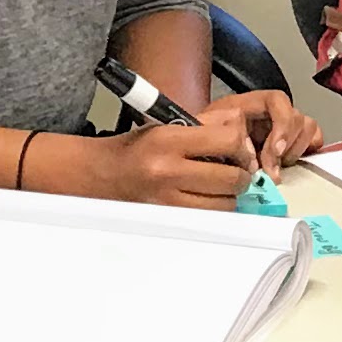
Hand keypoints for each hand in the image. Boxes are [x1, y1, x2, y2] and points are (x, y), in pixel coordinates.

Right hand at [42, 118, 258, 206]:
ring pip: (224, 204)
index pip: (226, 140)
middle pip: (231, 178)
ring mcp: (168, 200)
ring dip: (229, 195)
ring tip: (220, 185)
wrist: (101, 175)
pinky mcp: (167, 219)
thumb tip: (238, 122)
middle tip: (237, 170)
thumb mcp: (166, 124)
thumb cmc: (135, 148)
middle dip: (241, 173)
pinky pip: (207, 218)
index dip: (240, 145)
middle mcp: (168, 171)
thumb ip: (206, 122)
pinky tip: (207, 198)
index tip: (238, 148)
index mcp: (167, 141)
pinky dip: (214, 209)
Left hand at [200, 85, 321, 174]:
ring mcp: (285, 125)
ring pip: (308, 127)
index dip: (283, 125)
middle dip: (286, 147)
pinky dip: (307, 151)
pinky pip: (314, 139)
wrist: (204, 150)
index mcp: (251, 103)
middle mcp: (272, 111)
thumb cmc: (207, 139)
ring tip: (278, 166)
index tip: (276, 152)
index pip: (278, 100)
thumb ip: (233, 143)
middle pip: (296, 117)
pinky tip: (289, 163)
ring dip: (296, 150)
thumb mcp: (211, 135)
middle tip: (272, 170)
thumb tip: (256, 164)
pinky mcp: (293, 140)